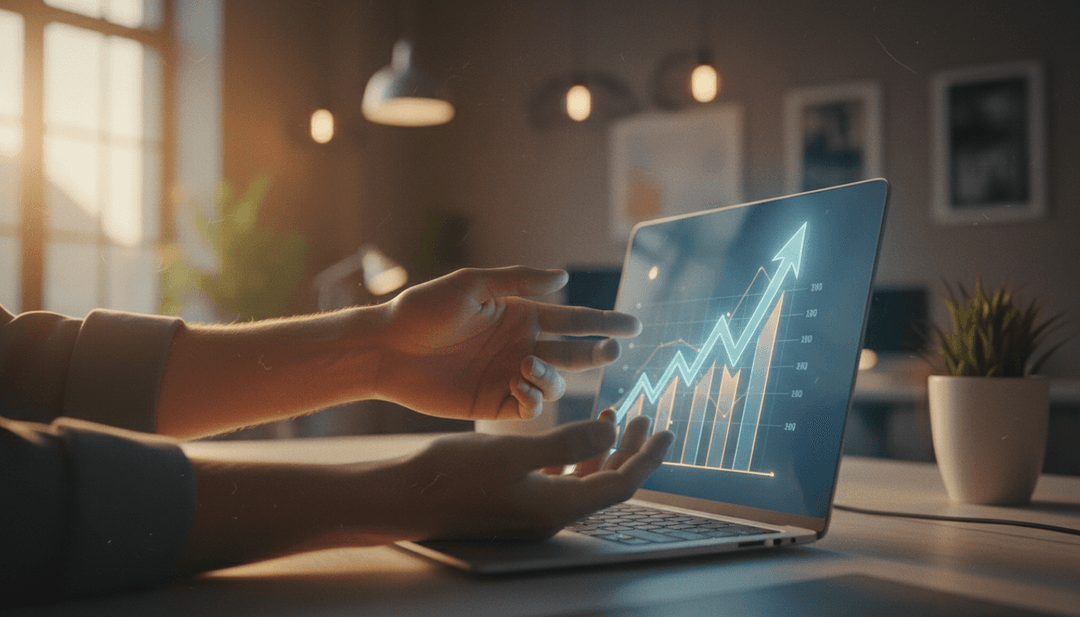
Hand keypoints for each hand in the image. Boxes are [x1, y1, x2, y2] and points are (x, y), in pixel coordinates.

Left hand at [374, 267, 640, 419]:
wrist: (387, 349)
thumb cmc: (423, 310)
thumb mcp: (471, 285)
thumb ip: (518, 280)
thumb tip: (564, 276)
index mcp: (520, 315)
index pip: (574, 319)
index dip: (604, 321)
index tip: (634, 324)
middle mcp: (521, 346)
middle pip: (574, 352)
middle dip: (597, 352)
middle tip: (611, 350)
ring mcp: (509, 376)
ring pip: (556, 382)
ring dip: (554, 376)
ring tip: (529, 366)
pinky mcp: (494, 402)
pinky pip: (530, 406)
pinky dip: (536, 398)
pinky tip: (520, 385)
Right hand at [398, 410, 673, 540]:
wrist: (403, 497)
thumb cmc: (454, 473)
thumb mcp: (516, 451)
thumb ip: (569, 441)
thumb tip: (614, 430)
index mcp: (557, 506)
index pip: (620, 483)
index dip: (647, 457)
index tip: (665, 430)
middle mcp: (549, 515)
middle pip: (606, 483)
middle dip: (630, 450)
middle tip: (644, 418)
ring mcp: (530, 512)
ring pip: (582, 480)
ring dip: (601, 449)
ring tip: (611, 415)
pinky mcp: (512, 503)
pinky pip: (557, 480)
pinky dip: (572, 456)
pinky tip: (566, 435)